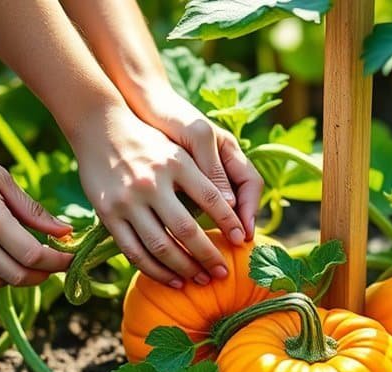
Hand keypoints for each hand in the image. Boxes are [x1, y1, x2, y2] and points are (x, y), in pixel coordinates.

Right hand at [0, 129, 73, 289]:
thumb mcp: (0, 178)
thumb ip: (32, 209)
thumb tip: (65, 232)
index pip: (33, 256)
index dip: (57, 262)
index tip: (72, 258)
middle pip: (17, 276)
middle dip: (43, 275)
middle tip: (55, 264)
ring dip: (19, 278)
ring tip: (31, 263)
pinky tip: (5, 258)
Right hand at [71, 106, 249, 287]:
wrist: (100, 128)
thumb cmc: (150, 142)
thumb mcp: (180, 149)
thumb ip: (206, 175)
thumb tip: (233, 207)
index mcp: (175, 163)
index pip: (211, 199)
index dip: (229, 222)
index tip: (241, 240)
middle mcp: (151, 183)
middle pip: (187, 229)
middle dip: (209, 255)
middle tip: (223, 272)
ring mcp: (127, 201)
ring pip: (160, 246)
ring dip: (185, 268)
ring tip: (202, 280)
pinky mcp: (108, 215)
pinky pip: (134, 252)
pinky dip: (156, 271)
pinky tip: (174, 279)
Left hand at [134, 88, 263, 241]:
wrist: (139, 104)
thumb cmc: (170, 114)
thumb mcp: (195, 137)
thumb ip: (212, 167)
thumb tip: (230, 205)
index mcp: (229, 152)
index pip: (251, 184)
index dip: (251, 209)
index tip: (243, 233)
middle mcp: (220, 165)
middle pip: (240, 200)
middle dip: (238, 224)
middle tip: (231, 247)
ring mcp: (202, 173)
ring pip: (219, 207)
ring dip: (218, 227)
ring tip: (212, 247)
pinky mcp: (181, 181)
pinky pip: (196, 206)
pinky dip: (196, 221)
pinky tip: (187, 235)